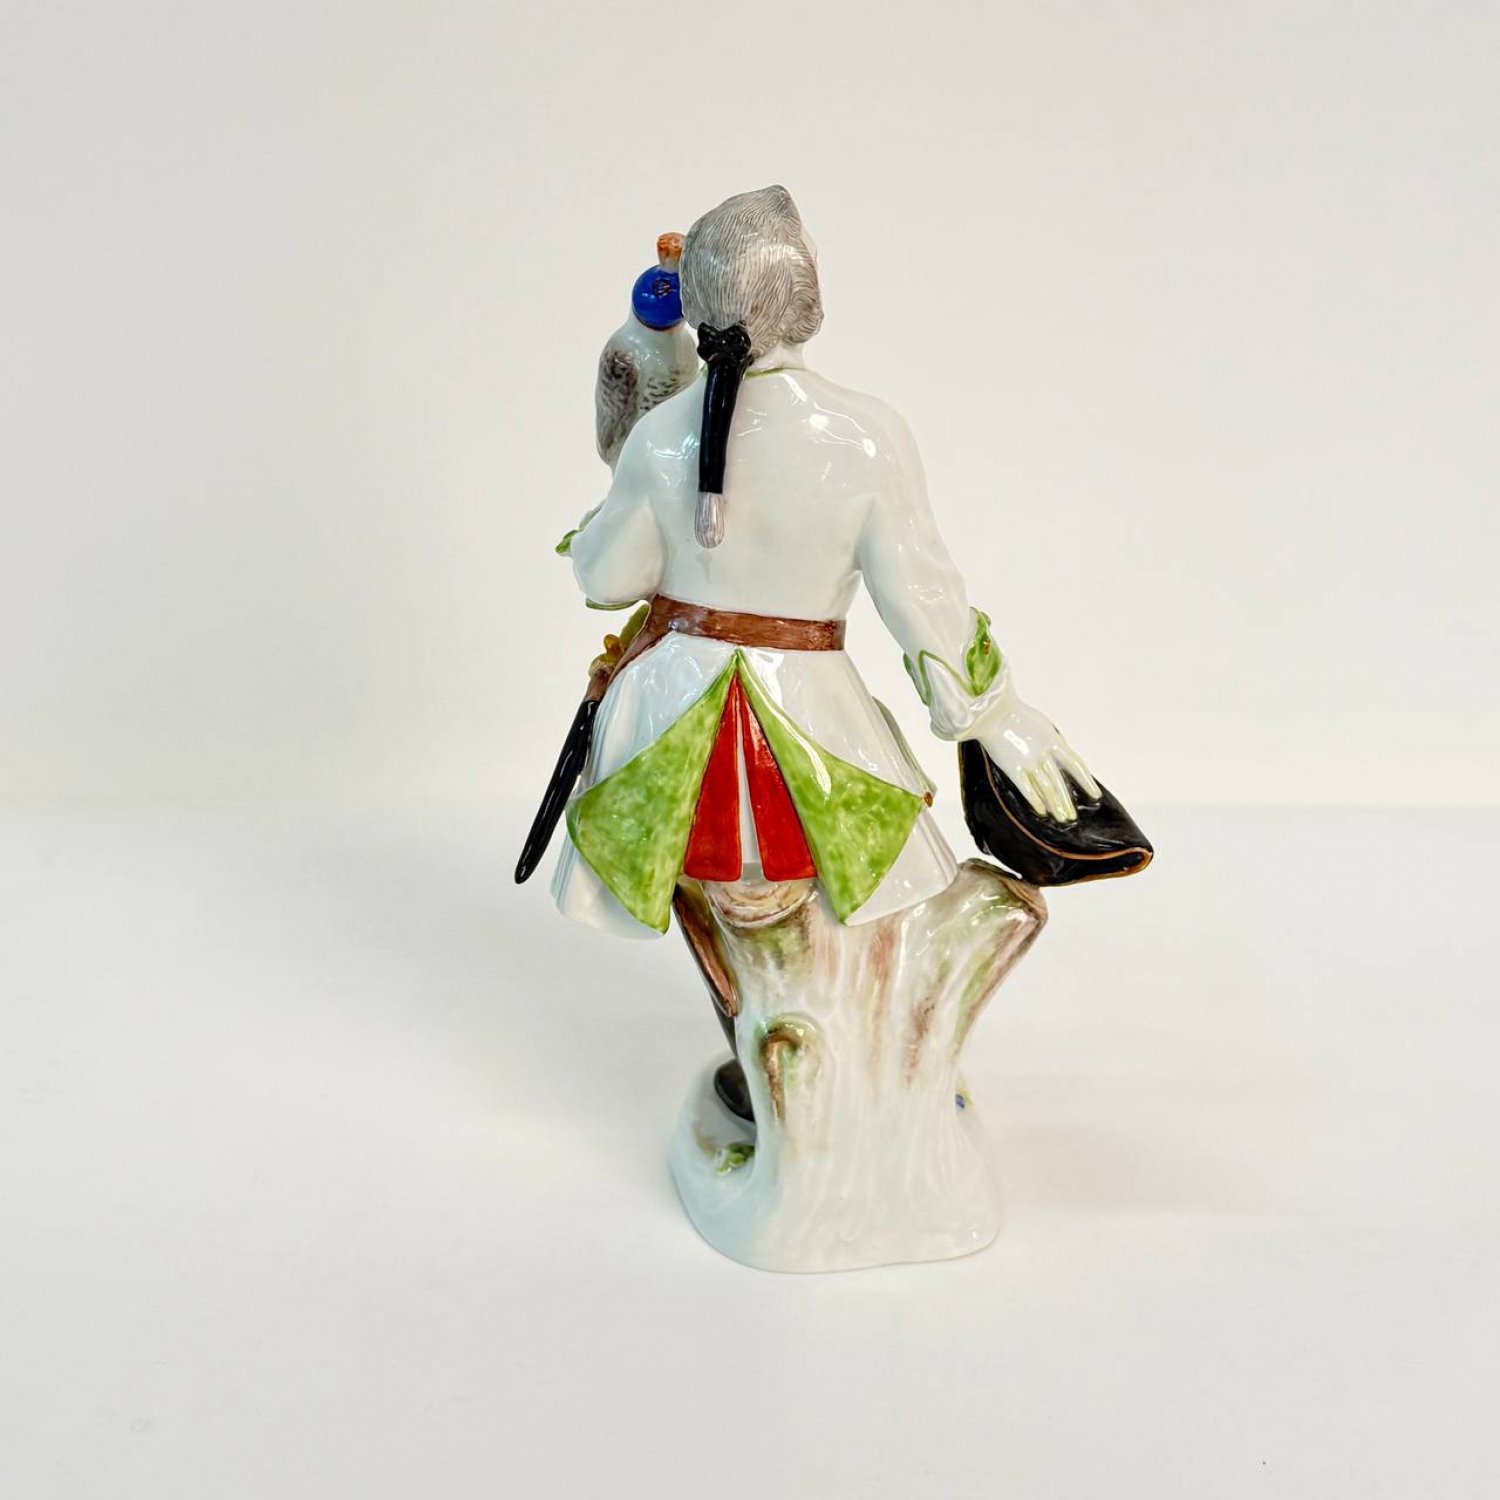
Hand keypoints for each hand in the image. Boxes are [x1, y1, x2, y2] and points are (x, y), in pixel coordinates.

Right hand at [977, 700, 1099, 823]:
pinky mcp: (1012, 768)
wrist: (993, 712)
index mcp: (1054, 741)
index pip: (1076, 765)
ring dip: (1055, 805)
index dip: (1086, 781)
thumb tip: (1060, 752)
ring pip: (1046, 789)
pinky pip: (1027, 788)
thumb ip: (1052, 741)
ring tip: (1060, 818)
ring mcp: (1029, 762)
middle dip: (1067, 801)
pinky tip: (1041, 811)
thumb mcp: (1042, 725)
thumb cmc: (1014, 714)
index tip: (1094, 794)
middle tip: (1072, 817)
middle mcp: (1045, 754)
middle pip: (1060, 782)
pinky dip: (1035, 800)